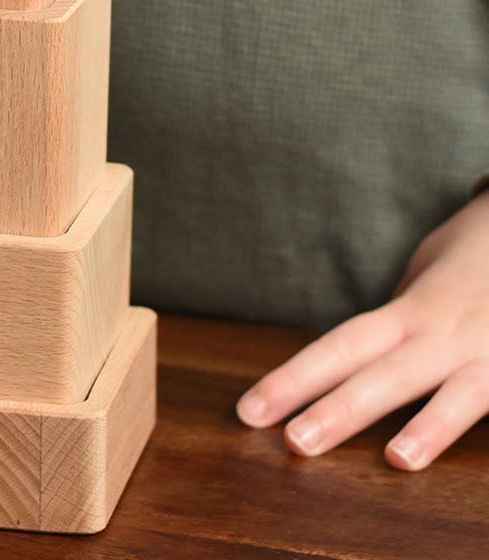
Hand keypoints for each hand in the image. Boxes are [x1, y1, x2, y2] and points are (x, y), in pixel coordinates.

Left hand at [236, 190, 488, 469]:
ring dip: (427, 427)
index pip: (340, 347)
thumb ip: (398, 318)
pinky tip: (457, 448)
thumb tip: (363, 353)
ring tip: (397, 461)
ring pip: (457, 393)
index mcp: (409, 311)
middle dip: (339, 410)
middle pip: (384, 373)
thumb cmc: (474, 253)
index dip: (294, 379)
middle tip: (293, 444)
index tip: (249, 412)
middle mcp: (443, 333)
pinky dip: (472, 420)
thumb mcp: (424, 275)